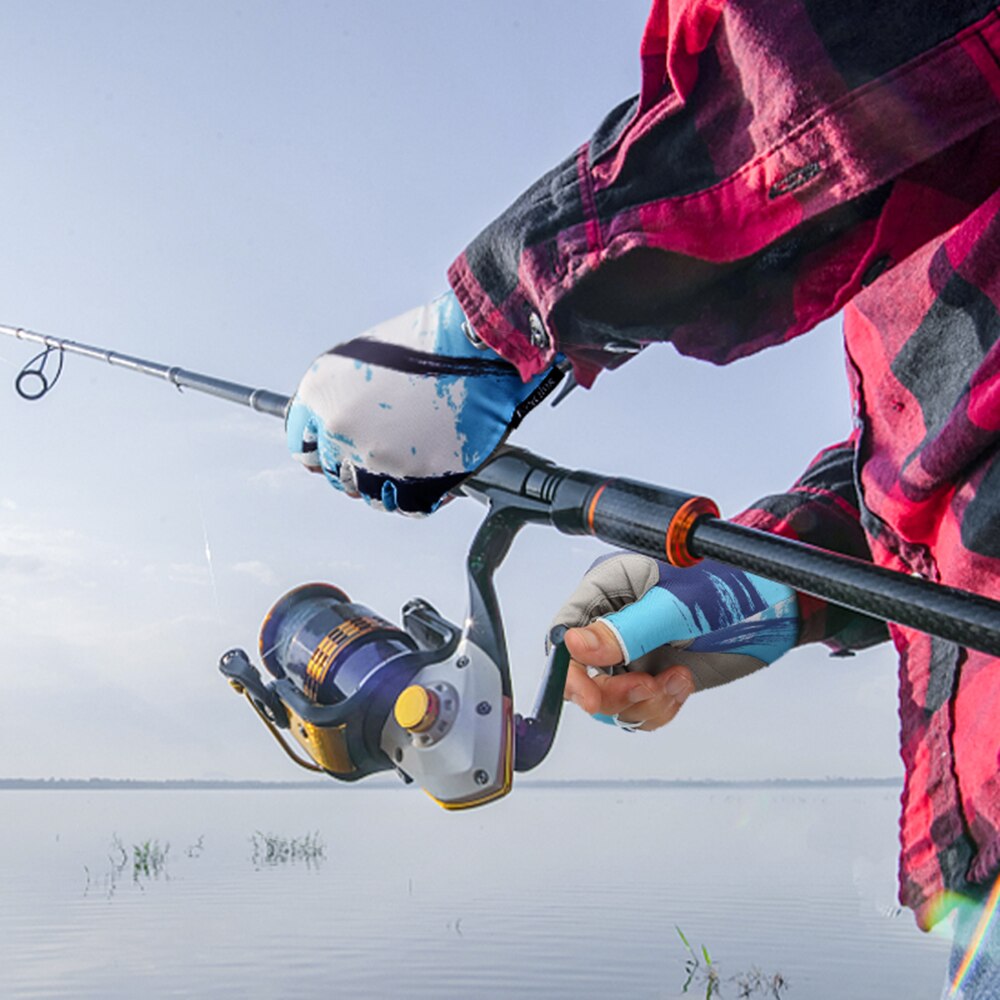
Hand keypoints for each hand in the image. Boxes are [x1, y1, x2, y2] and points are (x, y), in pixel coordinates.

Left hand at [286, 291, 560, 513]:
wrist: (481, 345)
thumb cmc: (431, 343)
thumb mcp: (365, 358)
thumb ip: (342, 398)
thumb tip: (342, 429)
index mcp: (320, 394)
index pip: (302, 447)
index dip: (323, 451)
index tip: (335, 455)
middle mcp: (340, 430)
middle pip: (335, 475)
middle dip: (359, 467)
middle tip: (387, 452)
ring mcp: (376, 459)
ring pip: (370, 495)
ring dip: (390, 483)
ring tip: (415, 458)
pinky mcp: (415, 482)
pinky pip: (408, 507)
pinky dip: (420, 496)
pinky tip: (433, 473)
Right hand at [552, 553, 799, 731]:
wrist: (781, 602)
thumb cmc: (733, 580)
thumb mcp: (678, 605)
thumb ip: (627, 629)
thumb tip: (575, 647)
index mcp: (609, 586)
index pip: (566, 630)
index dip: (569, 667)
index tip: (589, 693)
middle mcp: (616, 619)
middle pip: (582, 673)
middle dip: (611, 692)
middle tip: (647, 689)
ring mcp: (636, 649)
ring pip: (609, 698)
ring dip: (639, 704)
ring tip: (676, 683)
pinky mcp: (656, 674)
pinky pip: (637, 709)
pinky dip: (657, 710)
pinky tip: (683, 685)